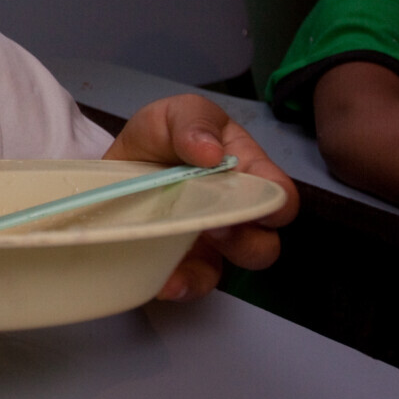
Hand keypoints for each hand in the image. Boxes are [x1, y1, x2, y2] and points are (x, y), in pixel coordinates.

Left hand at [105, 95, 298, 300]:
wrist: (118, 163)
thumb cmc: (160, 136)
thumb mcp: (174, 113)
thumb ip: (194, 121)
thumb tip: (212, 151)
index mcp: (247, 172)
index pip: (281, 195)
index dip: (273, 204)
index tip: (245, 196)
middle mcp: (236, 213)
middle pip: (264, 243)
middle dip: (243, 240)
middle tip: (213, 224)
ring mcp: (211, 242)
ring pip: (229, 272)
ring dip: (210, 268)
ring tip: (180, 250)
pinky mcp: (183, 261)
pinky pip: (190, 283)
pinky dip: (179, 285)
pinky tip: (162, 281)